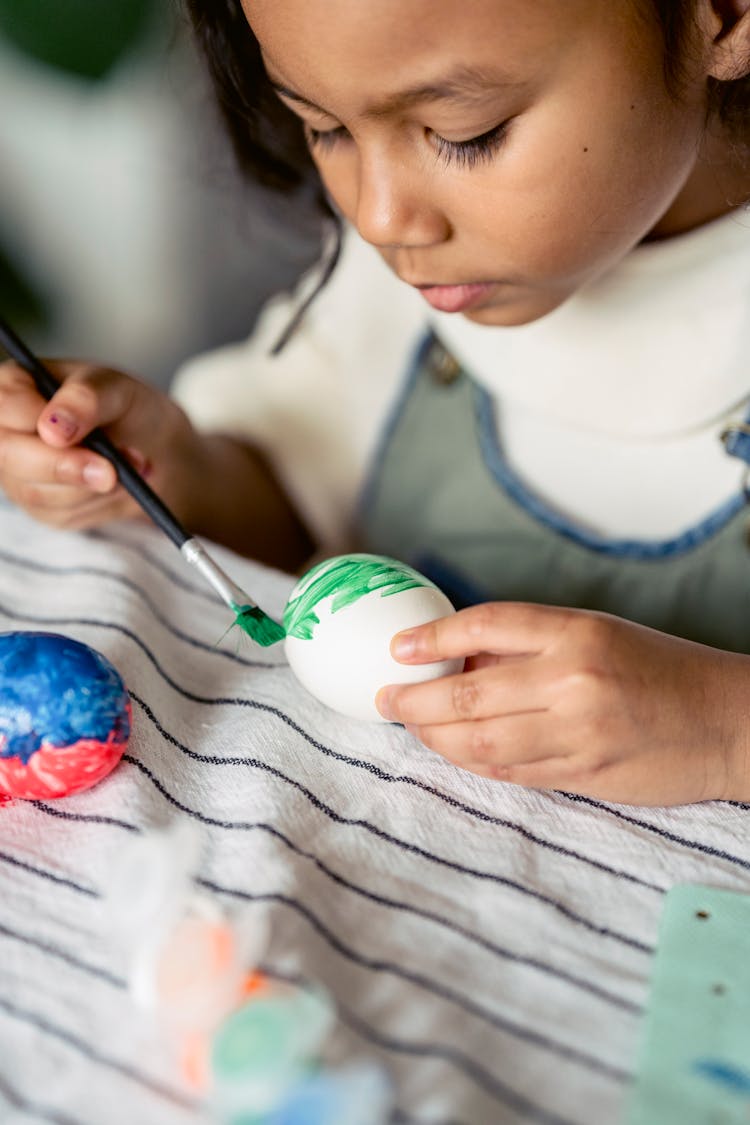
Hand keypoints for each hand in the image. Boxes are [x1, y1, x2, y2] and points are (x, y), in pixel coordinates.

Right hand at [0, 359, 193, 530]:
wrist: (149, 446)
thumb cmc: (123, 407)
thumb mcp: (115, 389)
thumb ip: (85, 399)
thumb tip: (52, 430)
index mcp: (14, 386)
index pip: (6, 404)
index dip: (34, 421)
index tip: (66, 435)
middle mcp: (7, 431)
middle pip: (9, 455)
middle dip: (64, 466)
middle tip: (109, 471)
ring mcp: (18, 473)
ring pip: (38, 491)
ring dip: (92, 485)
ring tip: (132, 463)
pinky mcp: (40, 507)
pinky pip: (62, 513)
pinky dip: (99, 501)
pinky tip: (119, 484)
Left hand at [375, 602, 749, 805]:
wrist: (727, 722)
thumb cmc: (659, 670)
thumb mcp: (598, 633)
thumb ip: (530, 643)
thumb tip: (456, 653)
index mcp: (577, 632)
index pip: (486, 624)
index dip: (433, 637)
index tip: (399, 647)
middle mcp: (574, 680)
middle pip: (468, 692)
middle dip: (414, 700)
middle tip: (387, 699)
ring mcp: (578, 733)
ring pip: (479, 742)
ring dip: (434, 737)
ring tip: (412, 727)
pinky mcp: (583, 775)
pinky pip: (509, 772)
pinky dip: (473, 763)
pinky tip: (453, 753)